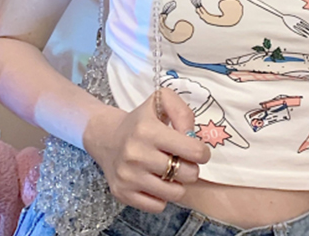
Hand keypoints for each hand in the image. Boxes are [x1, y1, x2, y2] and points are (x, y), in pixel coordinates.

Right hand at [83, 89, 210, 212]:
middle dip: (191, 168)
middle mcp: (136, 154)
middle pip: (186, 174)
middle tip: (184, 161)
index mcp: (147, 130)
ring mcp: (128, 176)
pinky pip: (158, 206)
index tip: (198, 151)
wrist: (106, 138)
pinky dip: (162, 196)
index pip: (191, 150)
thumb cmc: (141, 121)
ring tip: (171, 172)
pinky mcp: (122, 193)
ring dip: (178, 183)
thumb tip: (192, 137)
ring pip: (174, 193)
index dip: (202, 152)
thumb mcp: (160, 101)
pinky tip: (156, 181)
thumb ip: (182, 112)